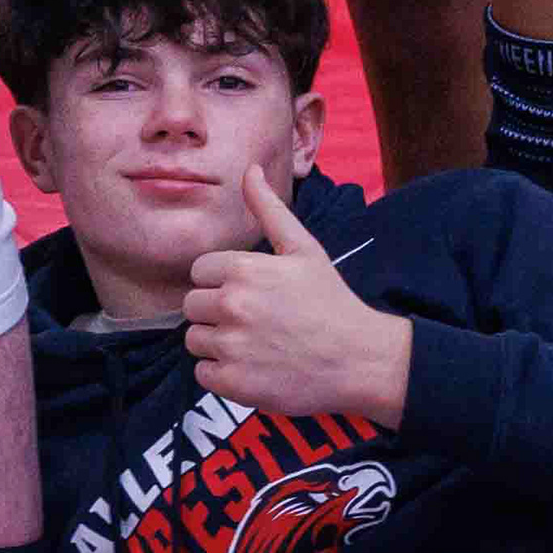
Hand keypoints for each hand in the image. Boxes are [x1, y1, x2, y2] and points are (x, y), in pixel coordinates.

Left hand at [184, 159, 413, 423]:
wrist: (361, 359)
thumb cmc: (330, 301)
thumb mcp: (303, 248)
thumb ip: (268, 208)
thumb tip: (250, 169)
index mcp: (243, 269)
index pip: (199, 272)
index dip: (222, 283)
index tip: (252, 294)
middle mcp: (232, 305)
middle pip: (191, 306)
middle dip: (216, 313)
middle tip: (254, 321)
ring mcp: (232, 346)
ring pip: (195, 340)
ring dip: (218, 344)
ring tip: (255, 345)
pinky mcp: (235, 384)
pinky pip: (203, 374)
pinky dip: (223, 374)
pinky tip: (253, 368)